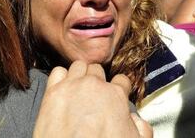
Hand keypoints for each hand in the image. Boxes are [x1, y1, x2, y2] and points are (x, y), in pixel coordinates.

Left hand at [33, 61, 151, 137]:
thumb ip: (141, 127)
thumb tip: (137, 121)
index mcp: (115, 95)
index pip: (122, 80)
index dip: (119, 87)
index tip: (116, 93)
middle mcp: (94, 85)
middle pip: (97, 70)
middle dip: (97, 80)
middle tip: (94, 94)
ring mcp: (73, 85)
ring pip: (78, 66)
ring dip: (79, 75)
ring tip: (78, 89)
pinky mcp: (53, 91)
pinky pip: (58, 72)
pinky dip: (60, 77)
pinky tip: (62, 88)